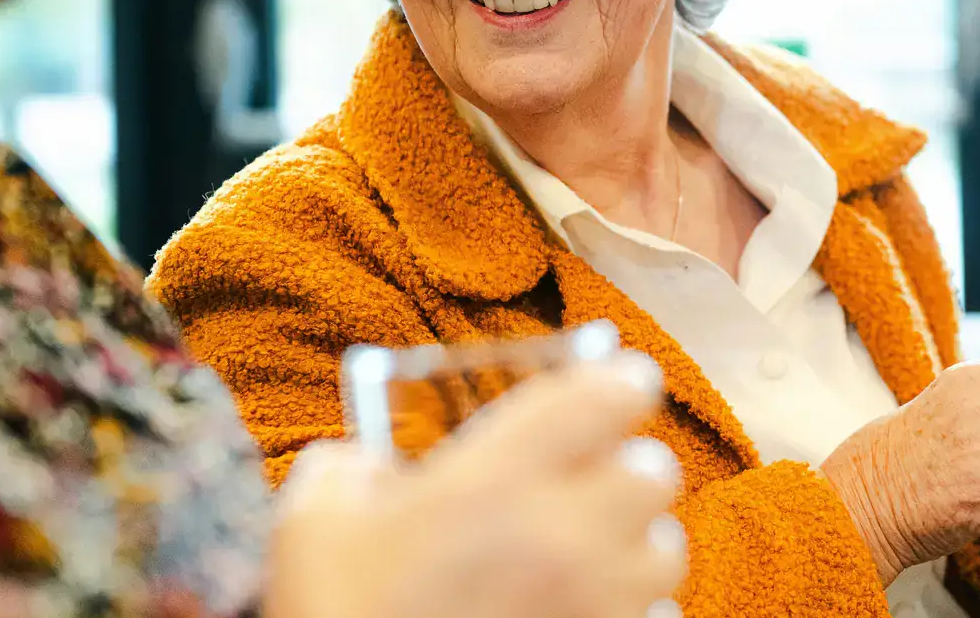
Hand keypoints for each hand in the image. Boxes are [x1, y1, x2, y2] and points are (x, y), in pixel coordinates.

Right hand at [264, 351, 684, 617]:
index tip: (613, 385)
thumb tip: (375, 467)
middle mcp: (566, 535)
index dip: (617, 384)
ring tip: (585, 558)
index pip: (609, 395)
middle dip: (623, 471)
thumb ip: (353, 468)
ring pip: (664, 551)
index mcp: (499, 479)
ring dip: (632, 546)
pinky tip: (581, 612)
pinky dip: (629, 611)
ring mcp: (598, 604)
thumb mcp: (315, 524)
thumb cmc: (340, 615)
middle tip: (586, 484)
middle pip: (654, 472)